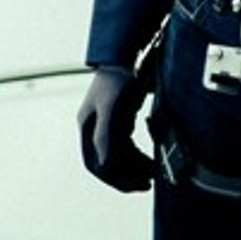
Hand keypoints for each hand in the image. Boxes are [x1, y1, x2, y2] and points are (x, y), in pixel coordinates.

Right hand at [76, 66, 154, 191]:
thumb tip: (103, 163)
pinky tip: (150, 159)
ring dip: (135, 167)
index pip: (95, 163)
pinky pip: (129, 145)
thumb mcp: (110, 106)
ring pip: (120, 156)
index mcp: (88, 125)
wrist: (127, 53)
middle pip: (108, 162)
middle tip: (146, 184)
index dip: (112, 178)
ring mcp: (109, 124)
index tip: (132, 186)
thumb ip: (104, 135)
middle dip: (126, 176)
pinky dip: (139, 155)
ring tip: (152, 174)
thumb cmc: (116, 76)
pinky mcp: (122, 119)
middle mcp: (96, 127)